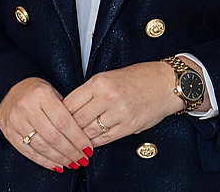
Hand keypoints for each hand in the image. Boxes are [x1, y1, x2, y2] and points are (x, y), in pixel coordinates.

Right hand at [0, 77, 93, 172]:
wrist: (9, 87)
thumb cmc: (34, 90)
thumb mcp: (52, 91)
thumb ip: (65, 109)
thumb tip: (81, 132)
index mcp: (42, 94)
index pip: (63, 120)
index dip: (77, 137)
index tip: (87, 147)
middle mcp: (27, 108)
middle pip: (53, 136)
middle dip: (71, 151)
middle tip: (82, 158)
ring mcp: (16, 121)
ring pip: (41, 146)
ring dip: (59, 158)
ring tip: (71, 163)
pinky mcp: (10, 133)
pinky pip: (28, 152)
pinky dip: (44, 161)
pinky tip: (56, 164)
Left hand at [62, 62, 181, 145]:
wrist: (166, 83)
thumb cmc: (140, 77)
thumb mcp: (111, 76)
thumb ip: (93, 90)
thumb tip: (73, 107)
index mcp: (100, 81)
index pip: (70, 102)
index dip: (60, 114)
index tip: (54, 119)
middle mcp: (108, 97)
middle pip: (77, 119)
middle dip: (67, 129)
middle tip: (60, 135)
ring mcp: (119, 113)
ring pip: (89, 132)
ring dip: (80, 138)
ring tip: (73, 141)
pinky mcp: (129, 126)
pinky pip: (105, 139)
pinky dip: (95, 143)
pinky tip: (90, 143)